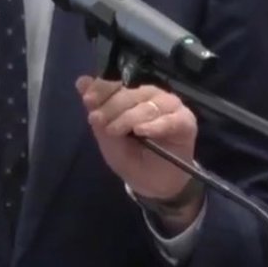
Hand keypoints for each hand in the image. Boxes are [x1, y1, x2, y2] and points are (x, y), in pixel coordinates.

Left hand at [76, 76, 203, 228]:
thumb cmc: (131, 158)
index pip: (117, 83)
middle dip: (112, 106)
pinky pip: (170, 120)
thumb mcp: (108, 138)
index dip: (102, 89)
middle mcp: (152, 96)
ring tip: (115, 131)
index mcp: (132, 95)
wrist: (154, 185)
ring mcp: (170, 107)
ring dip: (129, 117)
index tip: (88, 100)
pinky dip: (155, 125)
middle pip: (131, 93)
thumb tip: (81, 81)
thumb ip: (98, 110)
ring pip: (148, 105)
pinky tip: (142, 131)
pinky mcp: (186, 121)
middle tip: (98, 121)